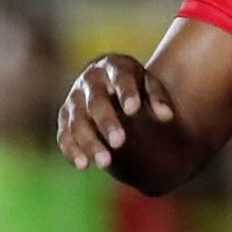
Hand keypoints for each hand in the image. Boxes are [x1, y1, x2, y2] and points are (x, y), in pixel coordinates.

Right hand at [57, 54, 176, 172]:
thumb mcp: (150, 86)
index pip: (120, 78)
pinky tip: (84, 164)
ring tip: (105, 161)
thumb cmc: (136, 86)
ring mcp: (74, 98)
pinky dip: (72, 149)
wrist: (112, 85)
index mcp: (113, 67)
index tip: (134, 109)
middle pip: (96, 102)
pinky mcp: (65, 117)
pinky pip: (64, 134)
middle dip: (106, 122)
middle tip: (119, 142)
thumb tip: (167, 116)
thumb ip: (158, 98)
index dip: (126, 93)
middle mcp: (90, 80)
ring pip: (77, 121)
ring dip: (89, 142)